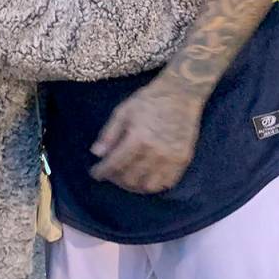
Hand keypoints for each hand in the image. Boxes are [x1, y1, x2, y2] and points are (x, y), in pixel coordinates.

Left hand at [89, 75, 203, 192]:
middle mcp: (155, 152)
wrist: (181, 93)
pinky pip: (167, 183)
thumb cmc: (149, 100)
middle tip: (111, 173)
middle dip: (116, 179)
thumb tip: (97, 154)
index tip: (95, 173)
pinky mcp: (183, 159)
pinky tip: (146, 178)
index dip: (102, 172)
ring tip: (127, 178)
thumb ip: (109, 134)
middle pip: (130, 179)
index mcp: (138, 138)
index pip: (115, 164)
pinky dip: (154, 185)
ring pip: (148, 186)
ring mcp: (171, 158)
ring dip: (134, 186)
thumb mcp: (123, 111)